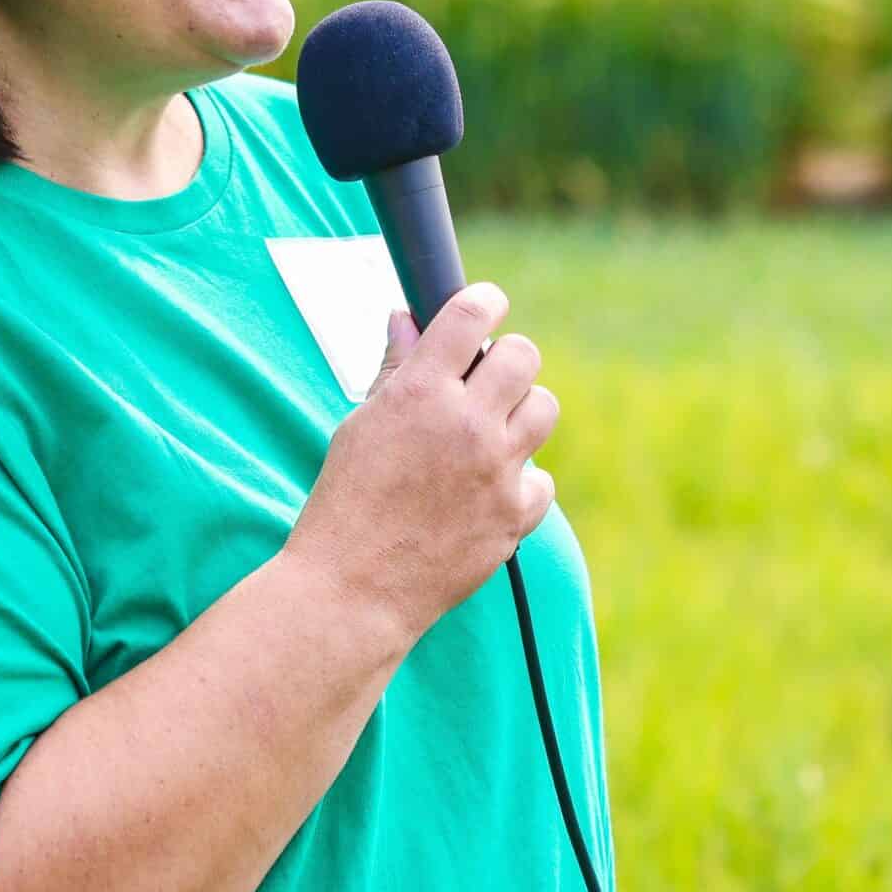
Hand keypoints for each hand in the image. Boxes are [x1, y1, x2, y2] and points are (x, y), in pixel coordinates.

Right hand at [281, 282, 560, 645]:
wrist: (354, 589)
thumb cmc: (346, 503)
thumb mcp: (360, 426)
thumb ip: (395, 370)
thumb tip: (406, 319)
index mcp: (421, 392)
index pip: (472, 314)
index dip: (484, 301)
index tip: (486, 306)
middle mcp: (466, 424)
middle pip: (523, 355)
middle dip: (506, 358)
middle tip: (484, 378)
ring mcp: (497, 470)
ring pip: (544, 408)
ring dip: (520, 411)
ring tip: (489, 431)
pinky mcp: (515, 515)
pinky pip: (541, 478)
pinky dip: (520, 480)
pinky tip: (488, 490)